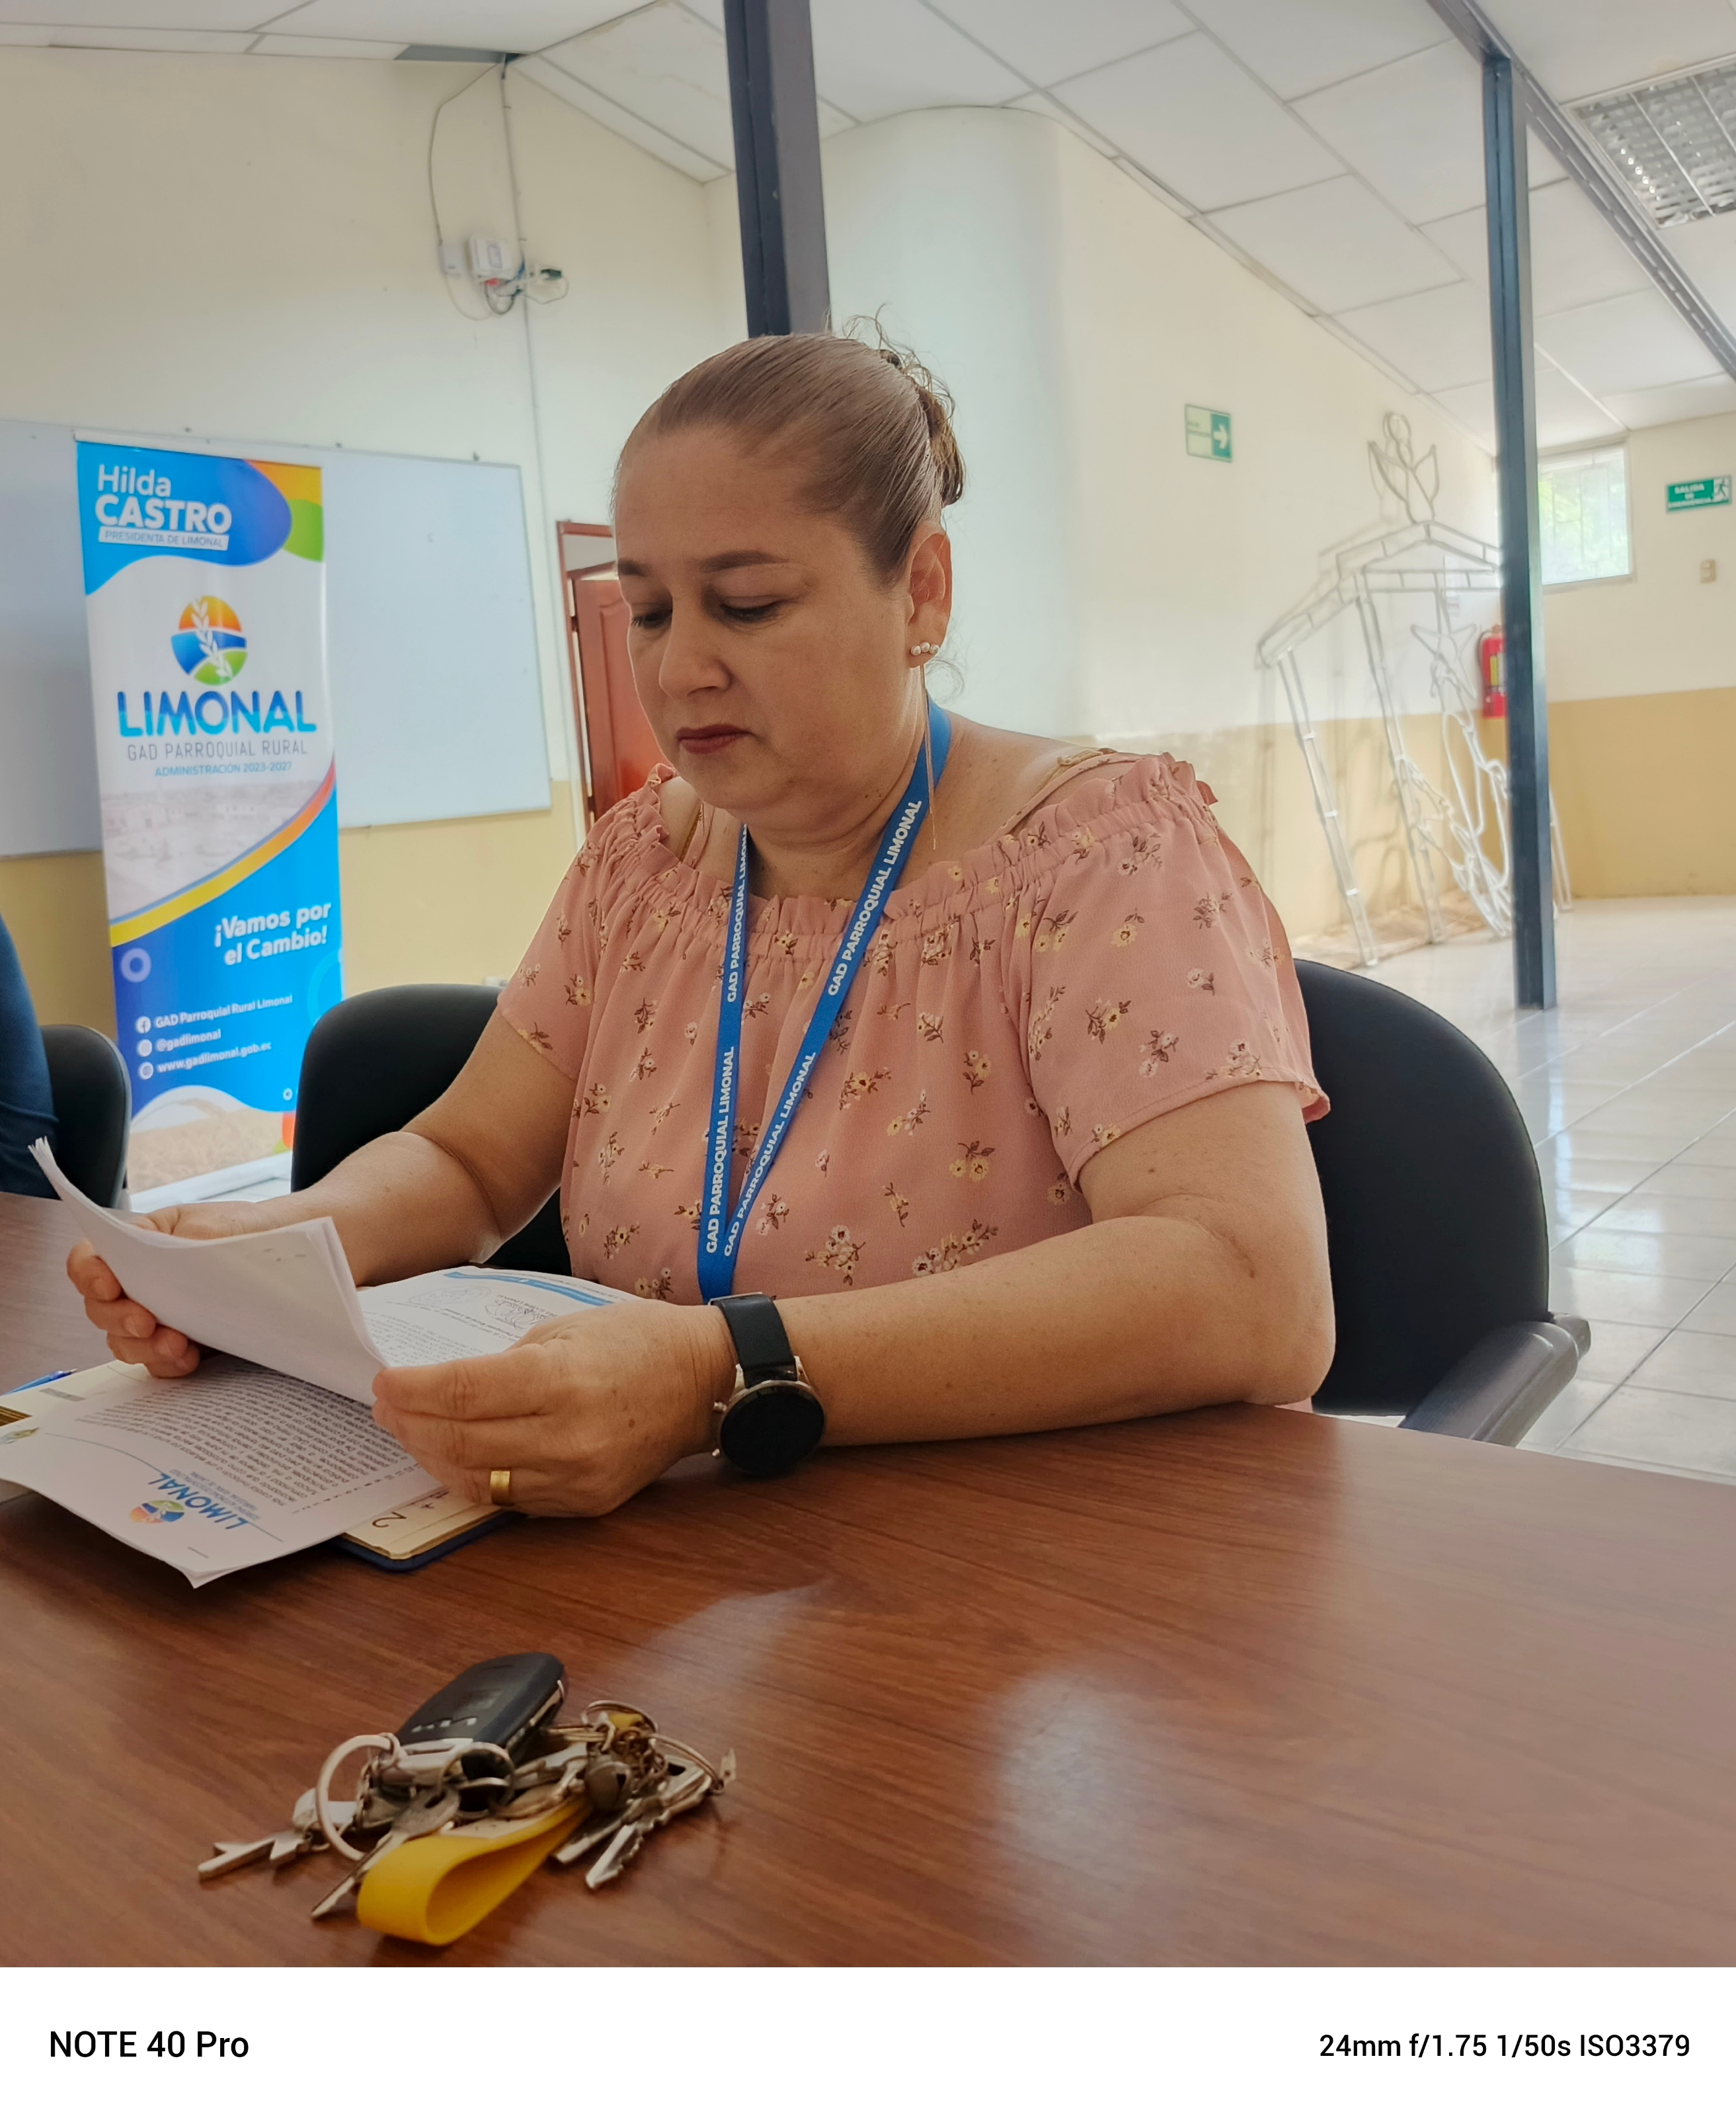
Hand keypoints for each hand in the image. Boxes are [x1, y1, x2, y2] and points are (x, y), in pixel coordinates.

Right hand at [66, 1200, 281, 1377]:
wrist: (283, 1256)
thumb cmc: (243, 1232)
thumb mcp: (211, 1226)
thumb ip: (179, 1244)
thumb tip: (156, 1263)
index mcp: (135, 1245)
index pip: (90, 1260)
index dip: (89, 1275)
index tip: (109, 1286)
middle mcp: (137, 1284)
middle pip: (102, 1309)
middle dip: (119, 1319)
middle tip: (145, 1323)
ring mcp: (154, 1317)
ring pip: (124, 1342)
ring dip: (144, 1347)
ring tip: (175, 1345)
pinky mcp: (177, 1344)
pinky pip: (157, 1364)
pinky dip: (168, 1364)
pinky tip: (187, 1358)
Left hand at [371, 1300, 738, 1516]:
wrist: (701, 1382)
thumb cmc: (635, 1341)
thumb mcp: (563, 1329)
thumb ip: (502, 1364)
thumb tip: (441, 1391)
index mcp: (561, 1379)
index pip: (462, 1392)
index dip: (412, 1391)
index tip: (384, 1383)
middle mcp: (568, 1435)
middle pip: (461, 1441)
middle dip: (411, 1425)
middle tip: (386, 1408)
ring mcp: (578, 1477)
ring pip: (479, 1481)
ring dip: (434, 1457)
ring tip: (411, 1434)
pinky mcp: (587, 1503)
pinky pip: (512, 1500)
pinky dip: (474, 1479)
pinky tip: (455, 1457)